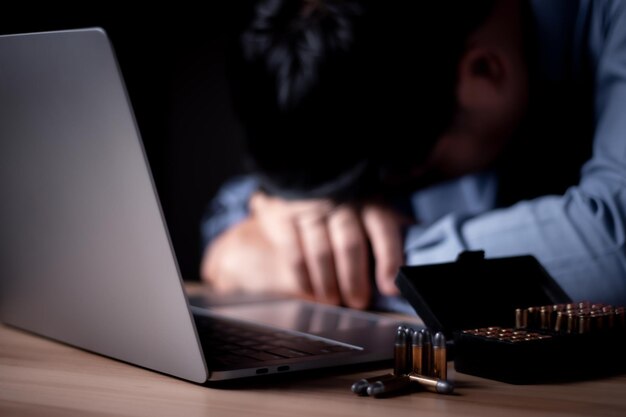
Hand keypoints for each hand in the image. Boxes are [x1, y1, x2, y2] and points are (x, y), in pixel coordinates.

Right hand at [202, 192, 405, 308]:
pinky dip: (304, 278)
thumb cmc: (344, 198)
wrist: (299, 173)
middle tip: (357, 302)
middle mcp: (340, 202)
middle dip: (354, 279)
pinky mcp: (284, 216)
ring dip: (328, 283)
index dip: (388, 260)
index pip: (382, 229)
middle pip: (349, 245)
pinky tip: (311, 292)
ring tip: (333, 300)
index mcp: (367, 199)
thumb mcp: (370, 202)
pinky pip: (295, 254)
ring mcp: (310, 209)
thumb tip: (415, 240)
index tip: (390, 288)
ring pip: (321, 253)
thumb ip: (388, 224)